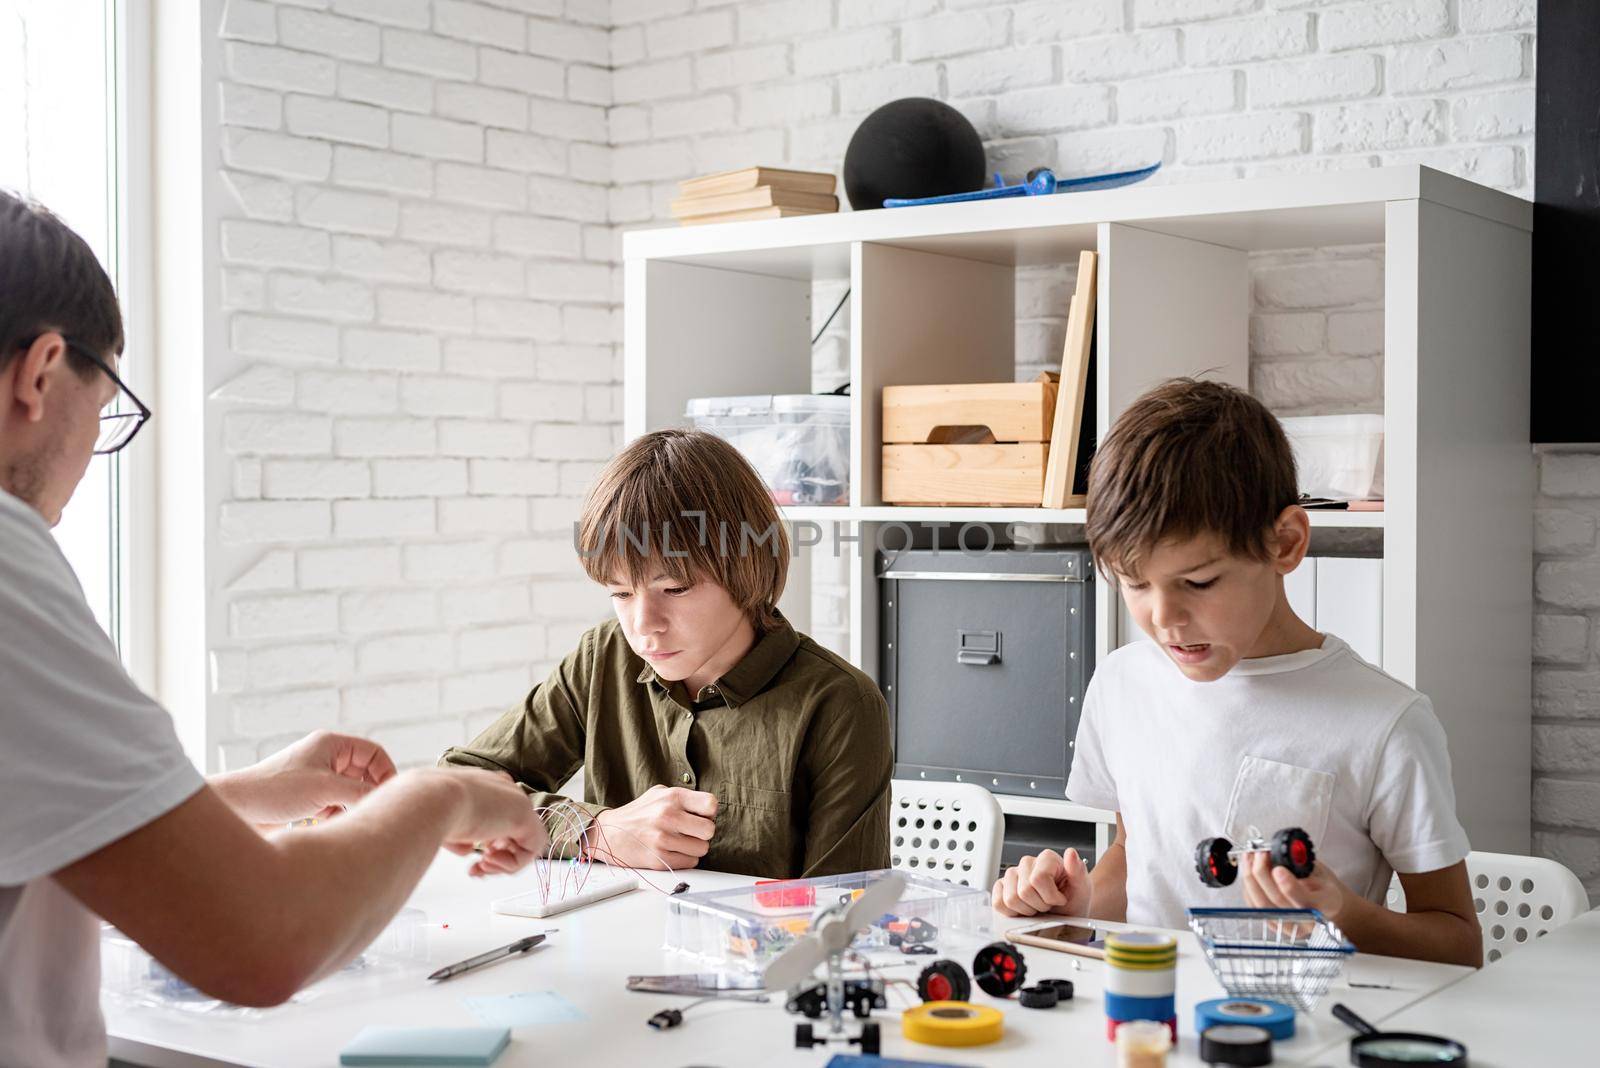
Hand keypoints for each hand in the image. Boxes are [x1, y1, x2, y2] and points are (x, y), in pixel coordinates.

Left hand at [214, 730, 397, 824]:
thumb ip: (360, 792)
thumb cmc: (274, 790)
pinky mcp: (307, 799)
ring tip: (341, 819)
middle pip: (364, 774)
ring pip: (350, 793)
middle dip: (366, 794)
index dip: (386, 773)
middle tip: (368, 812)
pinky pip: (335, 807)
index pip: (374, 753)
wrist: (236, 809)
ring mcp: (316, 780)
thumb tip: (389, 799)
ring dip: (349, 807)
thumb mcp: (325, 789)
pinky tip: (324, 825)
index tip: (388, 797)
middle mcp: (326, 759)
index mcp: (331, 745)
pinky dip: (335, 817)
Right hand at [433, 769, 550, 875]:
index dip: (486, 844)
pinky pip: (531, 849)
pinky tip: (489, 861)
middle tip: (478, 868)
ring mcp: (516, 801)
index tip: (473, 862)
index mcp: (483, 786)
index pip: (497, 817)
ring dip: (505, 862)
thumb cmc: (427, 807)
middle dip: (496, 856)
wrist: (431, 800)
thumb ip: (460, 835)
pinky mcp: (525, 816)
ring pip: (524, 841)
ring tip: (483, 865)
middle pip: (512, 831)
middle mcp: (502, 790)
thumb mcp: (443, 822)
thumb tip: (467, 849)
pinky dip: (512, 863)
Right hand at [589, 784, 716, 870]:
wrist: (608, 833)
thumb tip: (707, 809)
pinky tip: (673, 851)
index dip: (709, 813)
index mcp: (671, 797)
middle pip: (710, 830)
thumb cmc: (636, 813)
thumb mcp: (658, 794)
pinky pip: (691, 862)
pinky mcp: (659, 859)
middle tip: (691, 833)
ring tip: (679, 842)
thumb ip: (683, 798)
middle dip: (703, 833)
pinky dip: (685, 859)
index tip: (700, 817)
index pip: (711, 804)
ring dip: (694, 848)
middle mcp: (668, 816)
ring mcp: (663, 839)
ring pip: (702, 849)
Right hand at [992, 849, 1091, 917]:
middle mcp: (1027, 863)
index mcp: (1047, 858)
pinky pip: (998, 903)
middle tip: (1049, 904)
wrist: (1066, 914)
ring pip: (1010, 899)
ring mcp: (1012, 874)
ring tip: (1037, 906)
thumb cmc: (1073, 900)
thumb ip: (1078, 871)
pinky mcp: (1001, 887)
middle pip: (1024, 891)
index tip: (1059, 900)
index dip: (1049, 897)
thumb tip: (1071, 853)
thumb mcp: (1082, 889)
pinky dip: (1012, 913)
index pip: (1037, 879)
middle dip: (1039, 905)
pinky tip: (1025, 908)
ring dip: (1027, 910)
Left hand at [1239, 852, 1348, 920]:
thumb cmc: (1323, 886)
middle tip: (1259, 853)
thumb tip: (1279, 853)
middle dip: (1263, 874)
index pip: (1305, 900)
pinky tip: (1247, 870)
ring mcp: (1289, 926)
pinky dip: (1248, 887)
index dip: (1289, 886)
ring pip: (1261, 906)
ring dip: (1250, 878)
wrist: (1326, 907)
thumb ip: (1302, 864)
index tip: (1278, 869)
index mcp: (1326, 905)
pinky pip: (1254, 907)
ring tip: (1249, 857)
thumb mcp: (1321, 870)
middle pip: (1278, 901)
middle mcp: (1307, 921)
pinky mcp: (1273, 925)